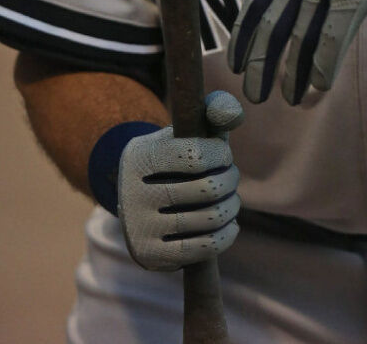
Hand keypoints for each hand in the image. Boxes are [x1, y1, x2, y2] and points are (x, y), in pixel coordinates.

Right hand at [117, 90, 243, 271]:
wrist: (141, 201)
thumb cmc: (175, 157)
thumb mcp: (186, 129)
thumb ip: (215, 109)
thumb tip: (233, 114)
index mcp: (141, 157)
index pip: (197, 156)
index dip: (221, 155)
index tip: (223, 155)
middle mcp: (134, 194)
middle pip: (208, 189)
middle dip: (230, 180)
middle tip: (230, 178)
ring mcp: (140, 229)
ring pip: (210, 219)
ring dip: (232, 207)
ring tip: (231, 200)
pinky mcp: (151, 256)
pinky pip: (204, 248)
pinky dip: (227, 235)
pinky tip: (230, 224)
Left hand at [228, 0, 366, 104]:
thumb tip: (307, 6)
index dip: (245, 34)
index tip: (235, 61)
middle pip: (274, 21)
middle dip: (260, 62)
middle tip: (253, 93)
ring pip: (300, 35)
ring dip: (291, 73)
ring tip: (287, 99)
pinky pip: (331, 38)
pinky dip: (323, 66)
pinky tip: (319, 87)